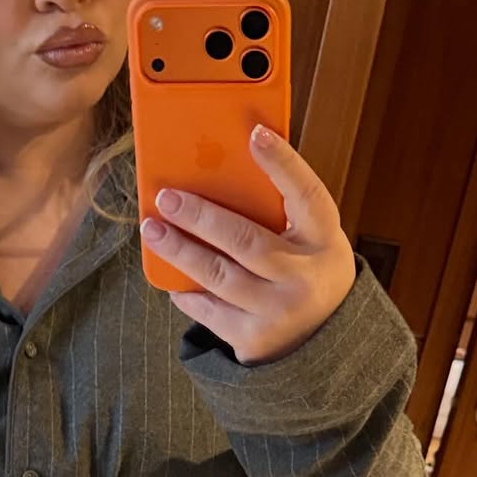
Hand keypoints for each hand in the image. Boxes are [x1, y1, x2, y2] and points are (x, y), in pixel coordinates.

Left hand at [139, 123, 356, 364]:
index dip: (282, 163)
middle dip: (200, 217)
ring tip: (152, 229)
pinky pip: (208, 311)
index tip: (255, 134)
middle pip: (246, 240)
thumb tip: (219, 167)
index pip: (307, 194)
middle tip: (167, 197)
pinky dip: (186, 292)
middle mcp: (305, 276)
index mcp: (324, 239)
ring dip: (179, 250)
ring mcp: (278, 311)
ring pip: (218, 276)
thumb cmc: (305, 271)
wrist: (323, 342)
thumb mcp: (310, 239)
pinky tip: (171, 279)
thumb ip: (279, 210)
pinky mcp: (253, 338)